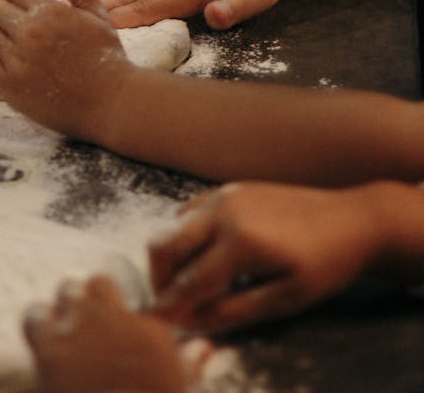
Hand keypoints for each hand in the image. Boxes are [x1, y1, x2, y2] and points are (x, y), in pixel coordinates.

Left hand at [24, 276, 191, 392]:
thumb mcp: (181, 385)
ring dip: (67, 305)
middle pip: (99, 283)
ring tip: (67, 327)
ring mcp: (80, 328)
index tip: (118, 318)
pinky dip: (38, 324)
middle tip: (91, 323)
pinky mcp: (50, 347)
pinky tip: (43, 340)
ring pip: (68, 289)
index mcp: (147, 328)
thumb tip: (204, 346)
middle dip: (94, 299)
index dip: (121, 306)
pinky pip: (34, 316)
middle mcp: (115, 319)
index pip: (137, 299)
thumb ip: (190, 361)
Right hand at [149, 182, 380, 332]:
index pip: (188, 281)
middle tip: (168, 303)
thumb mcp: (285, 299)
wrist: (351, 220)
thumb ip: (234, 311)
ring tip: (186, 282)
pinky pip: (192, 209)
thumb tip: (192, 322)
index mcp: (239, 242)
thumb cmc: (325, 265)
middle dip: (159, 278)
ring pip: (174, 224)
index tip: (160, 324)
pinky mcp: (232, 187)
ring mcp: (225, 194)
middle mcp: (224, 211)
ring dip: (171, 254)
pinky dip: (185, 233)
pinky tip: (204, 253)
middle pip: (166, 244)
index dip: (170, 307)